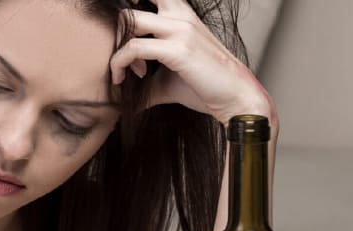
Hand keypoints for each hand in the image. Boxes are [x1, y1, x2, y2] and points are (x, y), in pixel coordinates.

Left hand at [110, 0, 275, 126]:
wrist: (236, 99)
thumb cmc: (205, 88)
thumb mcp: (167, 80)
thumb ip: (144, 79)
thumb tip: (122, 98)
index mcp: (180, 15)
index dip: (129, 6)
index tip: (118, 37)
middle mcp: (180, 16)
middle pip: (132, 7)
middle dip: (116, 32)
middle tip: (119, 58)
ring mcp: (180, 29)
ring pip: (129, 21)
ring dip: (116, 50)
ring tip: (123, 74)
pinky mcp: (178, 49)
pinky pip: (133, 47)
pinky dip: (119, 63)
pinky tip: (122, 79)